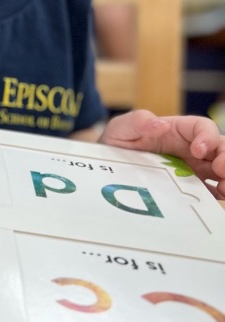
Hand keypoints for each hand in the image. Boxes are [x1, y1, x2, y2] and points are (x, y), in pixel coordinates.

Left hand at [99, 109, 224, 197]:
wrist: (107, 169)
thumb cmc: (117, 143)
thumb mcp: (120, 128)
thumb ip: (137, 121)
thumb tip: (160, 124)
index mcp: (178, 130)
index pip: (202, 127)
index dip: (207, 137)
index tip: (198, 150)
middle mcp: (191, 148)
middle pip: (220, 148)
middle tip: (221, 172)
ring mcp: (194, 168)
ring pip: (221, 169)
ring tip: (223, 189)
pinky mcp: (190, 187)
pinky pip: (210, 190)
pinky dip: (218, 195)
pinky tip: (216, 200)